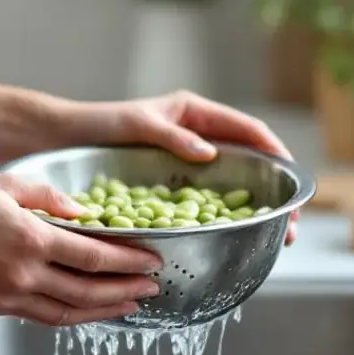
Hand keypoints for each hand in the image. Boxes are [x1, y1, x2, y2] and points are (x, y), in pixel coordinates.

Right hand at [0, 173, 163, 325]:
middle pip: (87, 290)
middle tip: (152, 288)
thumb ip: (52, 198)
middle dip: (125, 289)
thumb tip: (84, 214)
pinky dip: (67, 315)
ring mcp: (5, 295)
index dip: (128, 261)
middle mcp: (21, 273)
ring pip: (66, 312)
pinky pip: (38, 317)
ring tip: (128, 305)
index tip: (152, 260)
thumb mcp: (10, 182)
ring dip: (102, 311)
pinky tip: (84, 310)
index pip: (94, 257)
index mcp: (31, 238)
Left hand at [70, 91, 299, 243]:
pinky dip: (223, 218)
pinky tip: (232, 239)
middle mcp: (197, 138)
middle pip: (250, 163)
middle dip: (274, 192)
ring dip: (255, 210)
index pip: (249, 132)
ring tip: (272, 238)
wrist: (61, 140)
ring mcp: (186, 163)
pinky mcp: (172, 185)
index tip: (292, 182)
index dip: (276, 156)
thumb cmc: (97, 125)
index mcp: (196, 115)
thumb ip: (172, 136)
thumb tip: (209, 153)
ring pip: (233, 186)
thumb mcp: (137, 125)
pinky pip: (205, 201)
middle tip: (288, 225)